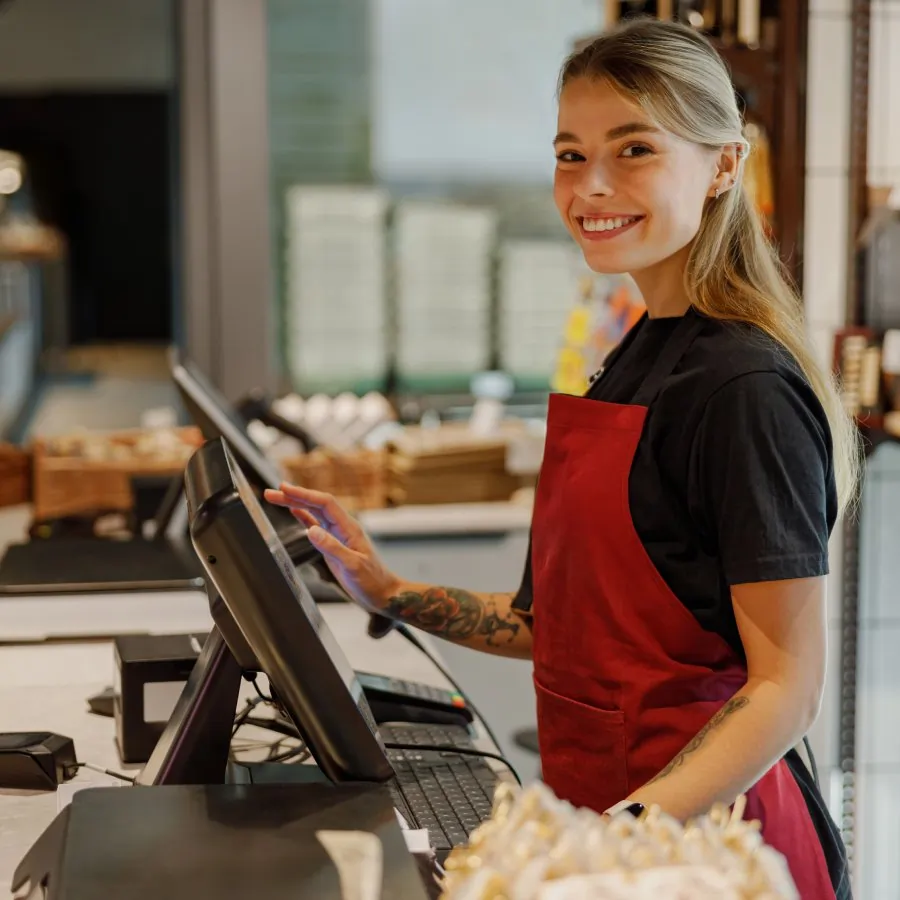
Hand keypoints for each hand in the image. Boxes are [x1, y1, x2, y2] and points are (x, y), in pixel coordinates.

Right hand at [264, 483, 399, 612]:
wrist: (382, 593)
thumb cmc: (372, 581)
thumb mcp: (352, 566)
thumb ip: (333, 548)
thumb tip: (312, 530)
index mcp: (349, 528)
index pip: (325, 503)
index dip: (304, 494)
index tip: (286, 489)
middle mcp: (342, 527)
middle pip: (316, 504)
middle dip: (294, 496)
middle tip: (272, 492)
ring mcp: (337, 535)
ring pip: (314, 513)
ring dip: (295, 504)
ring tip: (276, 497)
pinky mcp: (333, 544)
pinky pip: (316, 524)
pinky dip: (303, 516)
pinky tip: (293, 511)